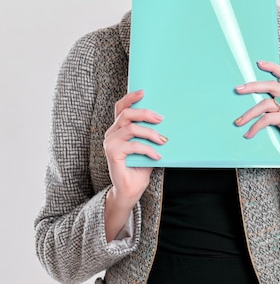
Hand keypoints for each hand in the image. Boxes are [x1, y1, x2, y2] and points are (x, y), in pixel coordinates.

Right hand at [103, 89, 167, 240]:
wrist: (129, 191)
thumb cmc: (139, 168)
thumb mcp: (147, 147)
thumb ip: (150, 134)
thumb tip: (166, 120)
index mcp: (118, 129)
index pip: (121, 107)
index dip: (131, 98)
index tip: (144, 92)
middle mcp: (111, 133)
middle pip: (127, 114)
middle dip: (145, 113)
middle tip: (161, 119)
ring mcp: (110, 143)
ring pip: (131, 128)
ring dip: (150, 133)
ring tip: (163, 141)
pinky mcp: (111, 153)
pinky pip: (133, 145)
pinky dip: (148, 149)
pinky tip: (157, 156)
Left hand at [234, 61, 279, 185]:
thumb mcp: (274, 118)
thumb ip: (267, 106)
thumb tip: (244, 95)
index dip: (272, 67)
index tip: (258, 63)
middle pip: (272, 86)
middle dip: (253, 86)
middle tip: (237, 89)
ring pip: (266, 103)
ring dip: (249, 113)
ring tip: (238, 122)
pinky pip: (267, 118)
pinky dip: (255, 126)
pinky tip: (248, 134)